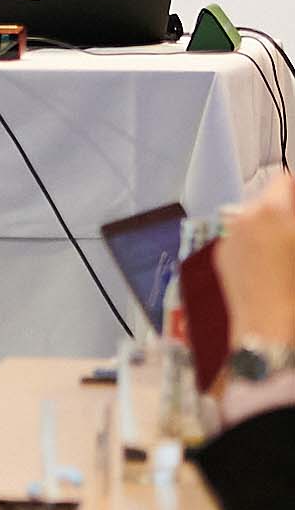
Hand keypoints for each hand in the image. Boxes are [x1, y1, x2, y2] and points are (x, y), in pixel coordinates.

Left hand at [217, 170, 294, 348]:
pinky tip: (271, 263)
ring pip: (253, 218)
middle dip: (285, 210)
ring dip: (270, 225)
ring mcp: (229, 237)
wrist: (268, 328)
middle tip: (292, 230)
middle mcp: (242, 218)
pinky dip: (255, 242)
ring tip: (286, 249)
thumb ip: (294, 217)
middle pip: (268, 199)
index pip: (284, 181)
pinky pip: (241, 237)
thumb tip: (290, 212)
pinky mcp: (222, 257)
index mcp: (270, 212)